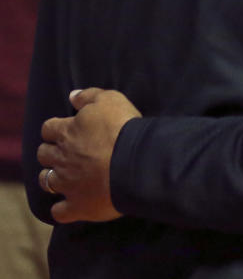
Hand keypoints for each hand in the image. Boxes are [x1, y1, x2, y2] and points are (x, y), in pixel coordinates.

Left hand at [37, 88, 141, 222]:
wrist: (134, 161)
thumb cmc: (123, 127)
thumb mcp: (110, 99)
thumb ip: (88, 96)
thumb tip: (72, 95)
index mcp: (67, 132)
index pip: (48, 128)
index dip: (56, 128)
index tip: (67, 129)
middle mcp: (61, 158)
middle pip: (43, 154)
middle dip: (52, 152)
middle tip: (68, 151)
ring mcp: (67, 184)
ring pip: (46, 181)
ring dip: (52, 178)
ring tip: (66, 176)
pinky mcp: (77, 205)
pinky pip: (60, 212)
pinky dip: (62, 208)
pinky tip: (70, 204)